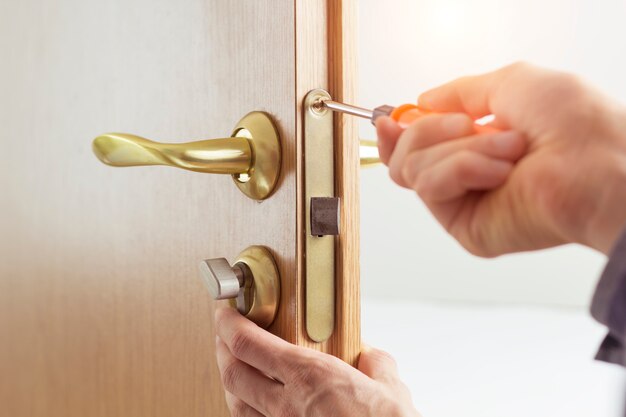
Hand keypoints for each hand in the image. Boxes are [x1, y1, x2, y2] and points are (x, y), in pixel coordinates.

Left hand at [214, 307, 420, 416]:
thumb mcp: (390, 389)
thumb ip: (376, 365)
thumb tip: (370, 357)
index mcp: (309, 376)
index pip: (249, 343)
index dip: (229, 324)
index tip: (226, 313)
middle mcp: (286, 405)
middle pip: (232, 371)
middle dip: (221, 348)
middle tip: (223, 335)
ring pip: (235, 403)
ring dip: (229, 379)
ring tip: (234, 365)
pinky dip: (245, 410)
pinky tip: (251, 405)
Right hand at [377, 62, 625, 255]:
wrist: (595, 164)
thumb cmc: (572, 122)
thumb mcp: (511, 82)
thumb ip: (460, 91)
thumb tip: (422, 100)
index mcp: (477, 144)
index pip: (417, 146)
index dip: (397, 131)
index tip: (388, 118)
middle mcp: (467, 174)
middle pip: (402, 157)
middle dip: (429, 130)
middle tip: (471, 125)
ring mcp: (465, 202)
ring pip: (412, 168)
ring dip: (460, 148)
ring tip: (508, 151)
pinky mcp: (464, 226)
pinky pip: (429, 187)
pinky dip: (462, 167)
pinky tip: (499, 172)